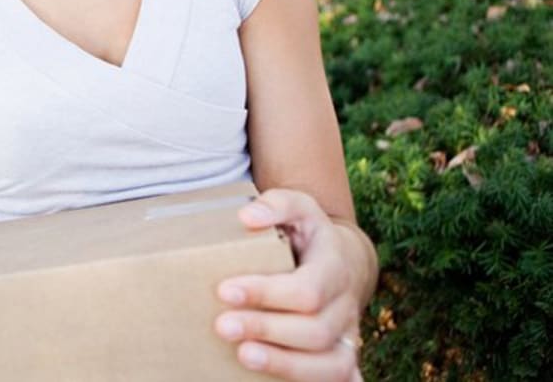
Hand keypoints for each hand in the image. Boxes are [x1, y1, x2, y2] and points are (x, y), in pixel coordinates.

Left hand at [214, 189, 370, 380]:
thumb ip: (275, 204)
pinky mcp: (341, 356)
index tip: (224, 290)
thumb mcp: (296, 207)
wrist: (339, 259)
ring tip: (243, 355)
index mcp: (335, 268)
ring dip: (284, 365)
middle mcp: (346, 306)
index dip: (266, 293)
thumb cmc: (306, 232)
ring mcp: (347, 335)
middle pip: (315, 331)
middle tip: (222, 325)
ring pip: (329, 364)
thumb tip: (247, 217)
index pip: (306, 290)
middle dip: (266, 330)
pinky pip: (340, 378)